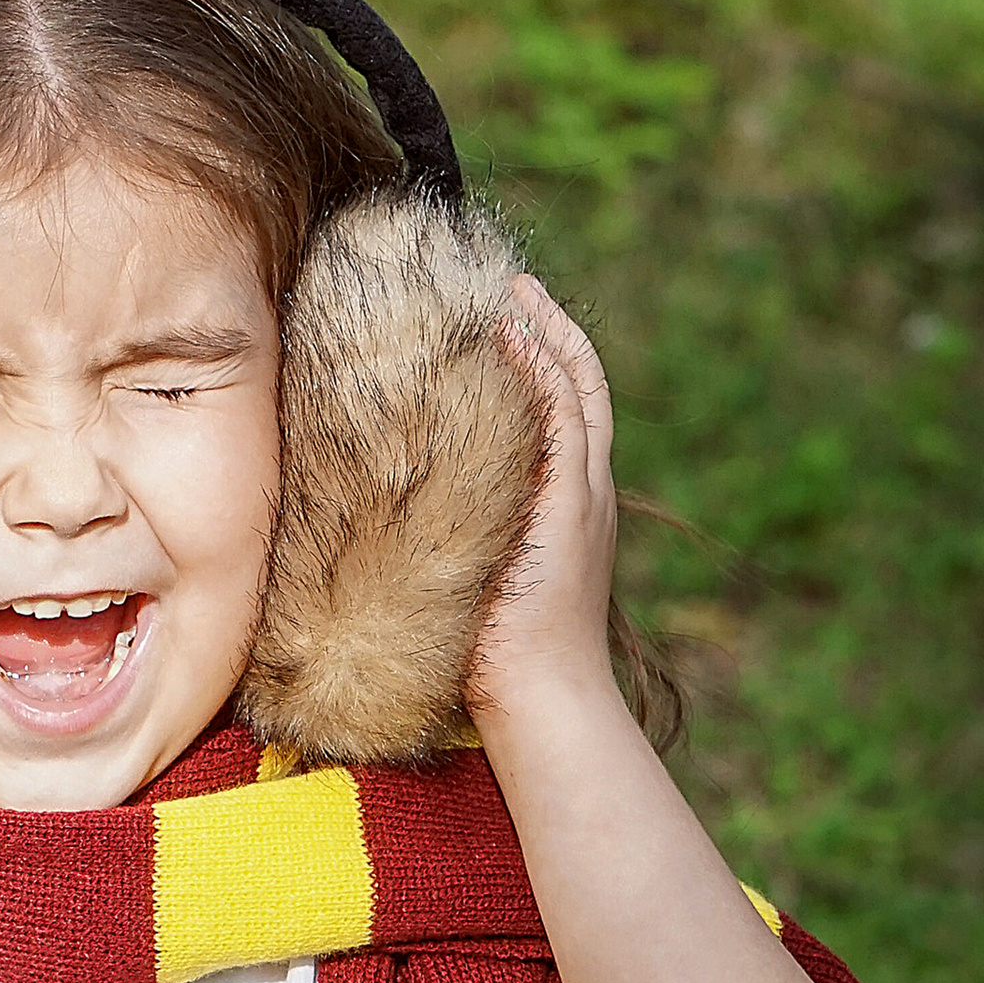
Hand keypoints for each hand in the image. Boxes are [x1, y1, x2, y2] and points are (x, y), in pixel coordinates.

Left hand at [466, 276, 622, 733]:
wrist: (541, 698)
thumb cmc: (496, 656)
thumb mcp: (477, 577)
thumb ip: (459, 537)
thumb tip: (397, 516)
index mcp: (569, 505)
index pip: (564, 412)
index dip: (544, 360)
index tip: (510, 319)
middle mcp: (586, 491)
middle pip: (581, 385)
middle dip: (551, 328)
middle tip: (515, 283)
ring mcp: (583, 496)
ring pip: (577, 391)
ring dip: (546, 335)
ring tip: (514, 293)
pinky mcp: (571, 508)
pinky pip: (562, 422)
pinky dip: (542, 374)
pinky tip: (513, 339)